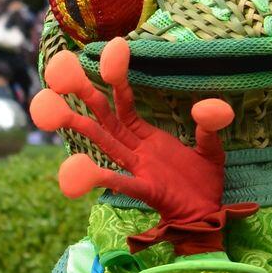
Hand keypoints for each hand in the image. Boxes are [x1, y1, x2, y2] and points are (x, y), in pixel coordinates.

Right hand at [30, 38, 250, 254]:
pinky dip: (99, 177)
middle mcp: (137, 151)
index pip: (125, 106)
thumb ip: (208, 126)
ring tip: (59, 114)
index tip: (107, 56)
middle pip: (106, 120)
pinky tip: (80, 170)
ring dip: (83, 128)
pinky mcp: (146, 190)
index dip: (116, 83)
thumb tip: (206, 105)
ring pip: (106, 145)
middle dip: (87, 97)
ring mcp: (138, 170)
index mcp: (148, 139)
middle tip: (63, 74)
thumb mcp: (211, 149)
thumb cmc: (206, 184)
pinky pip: (120, 181)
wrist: (208, 216)